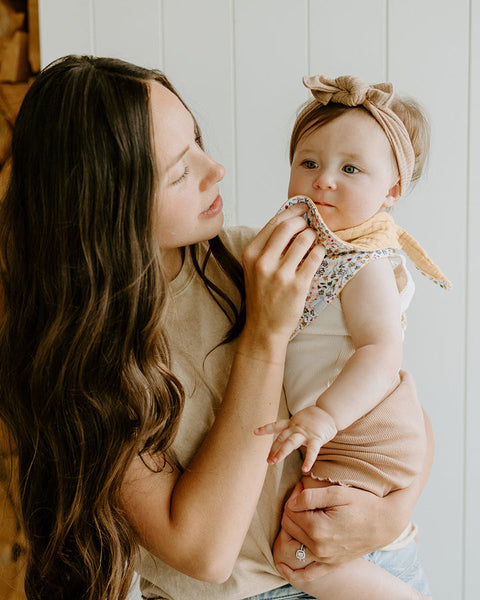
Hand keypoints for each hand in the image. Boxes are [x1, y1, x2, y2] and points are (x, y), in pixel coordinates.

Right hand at [241, 204, 324, 346]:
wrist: (264, 328)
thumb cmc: (262, 295)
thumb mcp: (255, 268)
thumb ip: (268, 246)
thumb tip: (291, 220)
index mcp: (250, 254)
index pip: (274, 222)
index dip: (293, 211)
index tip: (304, 207)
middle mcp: (262, 262)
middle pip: (289, 227)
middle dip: (304, 221)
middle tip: (311, 224)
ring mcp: (280, 274)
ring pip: (304, 240)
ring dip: (314, 236)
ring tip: (315, 241)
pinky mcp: (297, 286)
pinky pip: (315, 258)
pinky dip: (320, 251)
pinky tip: (319, 253)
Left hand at [254, 406, 336, 471]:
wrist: (329, 411)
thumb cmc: (315, 418)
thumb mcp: (300, 420)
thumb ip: (293, 429)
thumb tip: (286, 438)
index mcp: (292, 423)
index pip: (276, 426)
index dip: (265, 429)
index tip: (255, 432)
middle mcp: (296, 428)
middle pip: (281, 438)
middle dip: (273, 449)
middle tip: (267, 460)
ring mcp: (305, 433)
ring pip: (291, 442)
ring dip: (282, 452)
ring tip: (275, 462)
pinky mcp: (316, 438)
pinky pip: (312, 450)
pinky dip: (309, 460)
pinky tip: (305, 469)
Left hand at [277, 480, 405, 583]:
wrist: (385, 522)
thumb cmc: (362, 504)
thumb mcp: (337, 493)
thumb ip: (310, 497)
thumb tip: (291, 504)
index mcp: (318, 528)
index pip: (290, 511)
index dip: (293, 497)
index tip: (303, 489)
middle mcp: (319, 547)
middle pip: (289, 527)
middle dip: (292, 510)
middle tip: (304, 498)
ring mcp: (325, 559)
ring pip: (293, 544)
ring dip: (291, 530)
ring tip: (303, 516)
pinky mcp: (331, 565)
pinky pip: (307, 575)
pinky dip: (292, 572)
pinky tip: (281, 565)